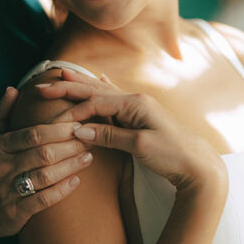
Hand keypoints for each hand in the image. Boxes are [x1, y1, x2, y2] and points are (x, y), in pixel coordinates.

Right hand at [0, 87, 92, 239]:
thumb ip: (0, 114)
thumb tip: (12, 89)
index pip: (33, 134)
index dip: (58, 129)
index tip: (78, 123)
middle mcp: (3, 167)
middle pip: (42, 153)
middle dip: (69, 146)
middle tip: (91, 139)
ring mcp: (9, 190)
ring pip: (45, 175)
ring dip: (70, 166)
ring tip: (89, 158)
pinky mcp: (16, 212)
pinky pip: (43, 200)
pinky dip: (61, 191)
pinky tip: (77, 182)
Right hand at [35, 70, 226, 197]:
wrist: (200, 166)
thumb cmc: (174, 155)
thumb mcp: (140, 147)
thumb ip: (109, 135)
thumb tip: (78, 129)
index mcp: (135, 104)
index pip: (94, 102)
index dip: (71, 111)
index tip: (52, 121)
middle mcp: (136, 100)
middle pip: (95, 90)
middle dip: (69, 87)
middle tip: (43, 85)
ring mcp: (139, 107)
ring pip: (102, 93)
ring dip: (80, 86)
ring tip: (61, 76)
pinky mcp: (140, 117)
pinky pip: (112, 100)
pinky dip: (98, 90)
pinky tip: (96, 78)